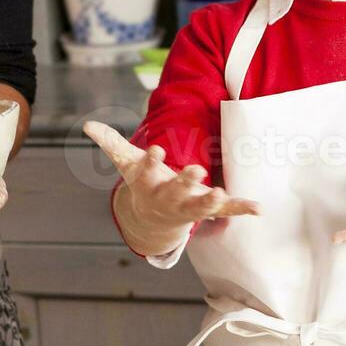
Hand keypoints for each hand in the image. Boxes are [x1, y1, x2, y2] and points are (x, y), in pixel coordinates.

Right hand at [83, 120, 258, 233]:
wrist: (154, 220)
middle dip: (186, 181)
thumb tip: (87, 125)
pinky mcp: (208, 210)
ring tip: (221, 193)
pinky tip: (258, 208)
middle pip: (177, 190)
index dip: (151, 160)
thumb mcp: (125, 162)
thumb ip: (110, 142)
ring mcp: (189, 205)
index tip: (156, 149)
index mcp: (150, 181)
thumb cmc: (143, 183)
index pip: (148, 169)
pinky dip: (241, 208)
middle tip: (197, 170)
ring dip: (211, 201)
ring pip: (200, 206)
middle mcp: (169, 196)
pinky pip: (226, 211)